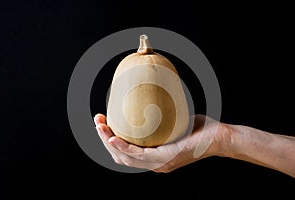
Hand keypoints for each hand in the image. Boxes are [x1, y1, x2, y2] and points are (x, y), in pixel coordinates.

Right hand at [94, 113, 229, 172]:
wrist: (219, 137)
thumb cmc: (198, 129)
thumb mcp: (173, 124)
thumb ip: (158, 118)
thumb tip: (146, 98)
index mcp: (153, 159)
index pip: (124, 154)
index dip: (109, 141)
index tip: (103, 123)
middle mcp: (154, 164)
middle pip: (120, 156)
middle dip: (104, 139)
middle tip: (97, 120)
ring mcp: (159, 163)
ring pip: (125, 156)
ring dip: (109, 141)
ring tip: (100, 126)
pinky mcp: (166, 158)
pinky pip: (139, 155)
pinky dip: (123, 147)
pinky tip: (114, 137)